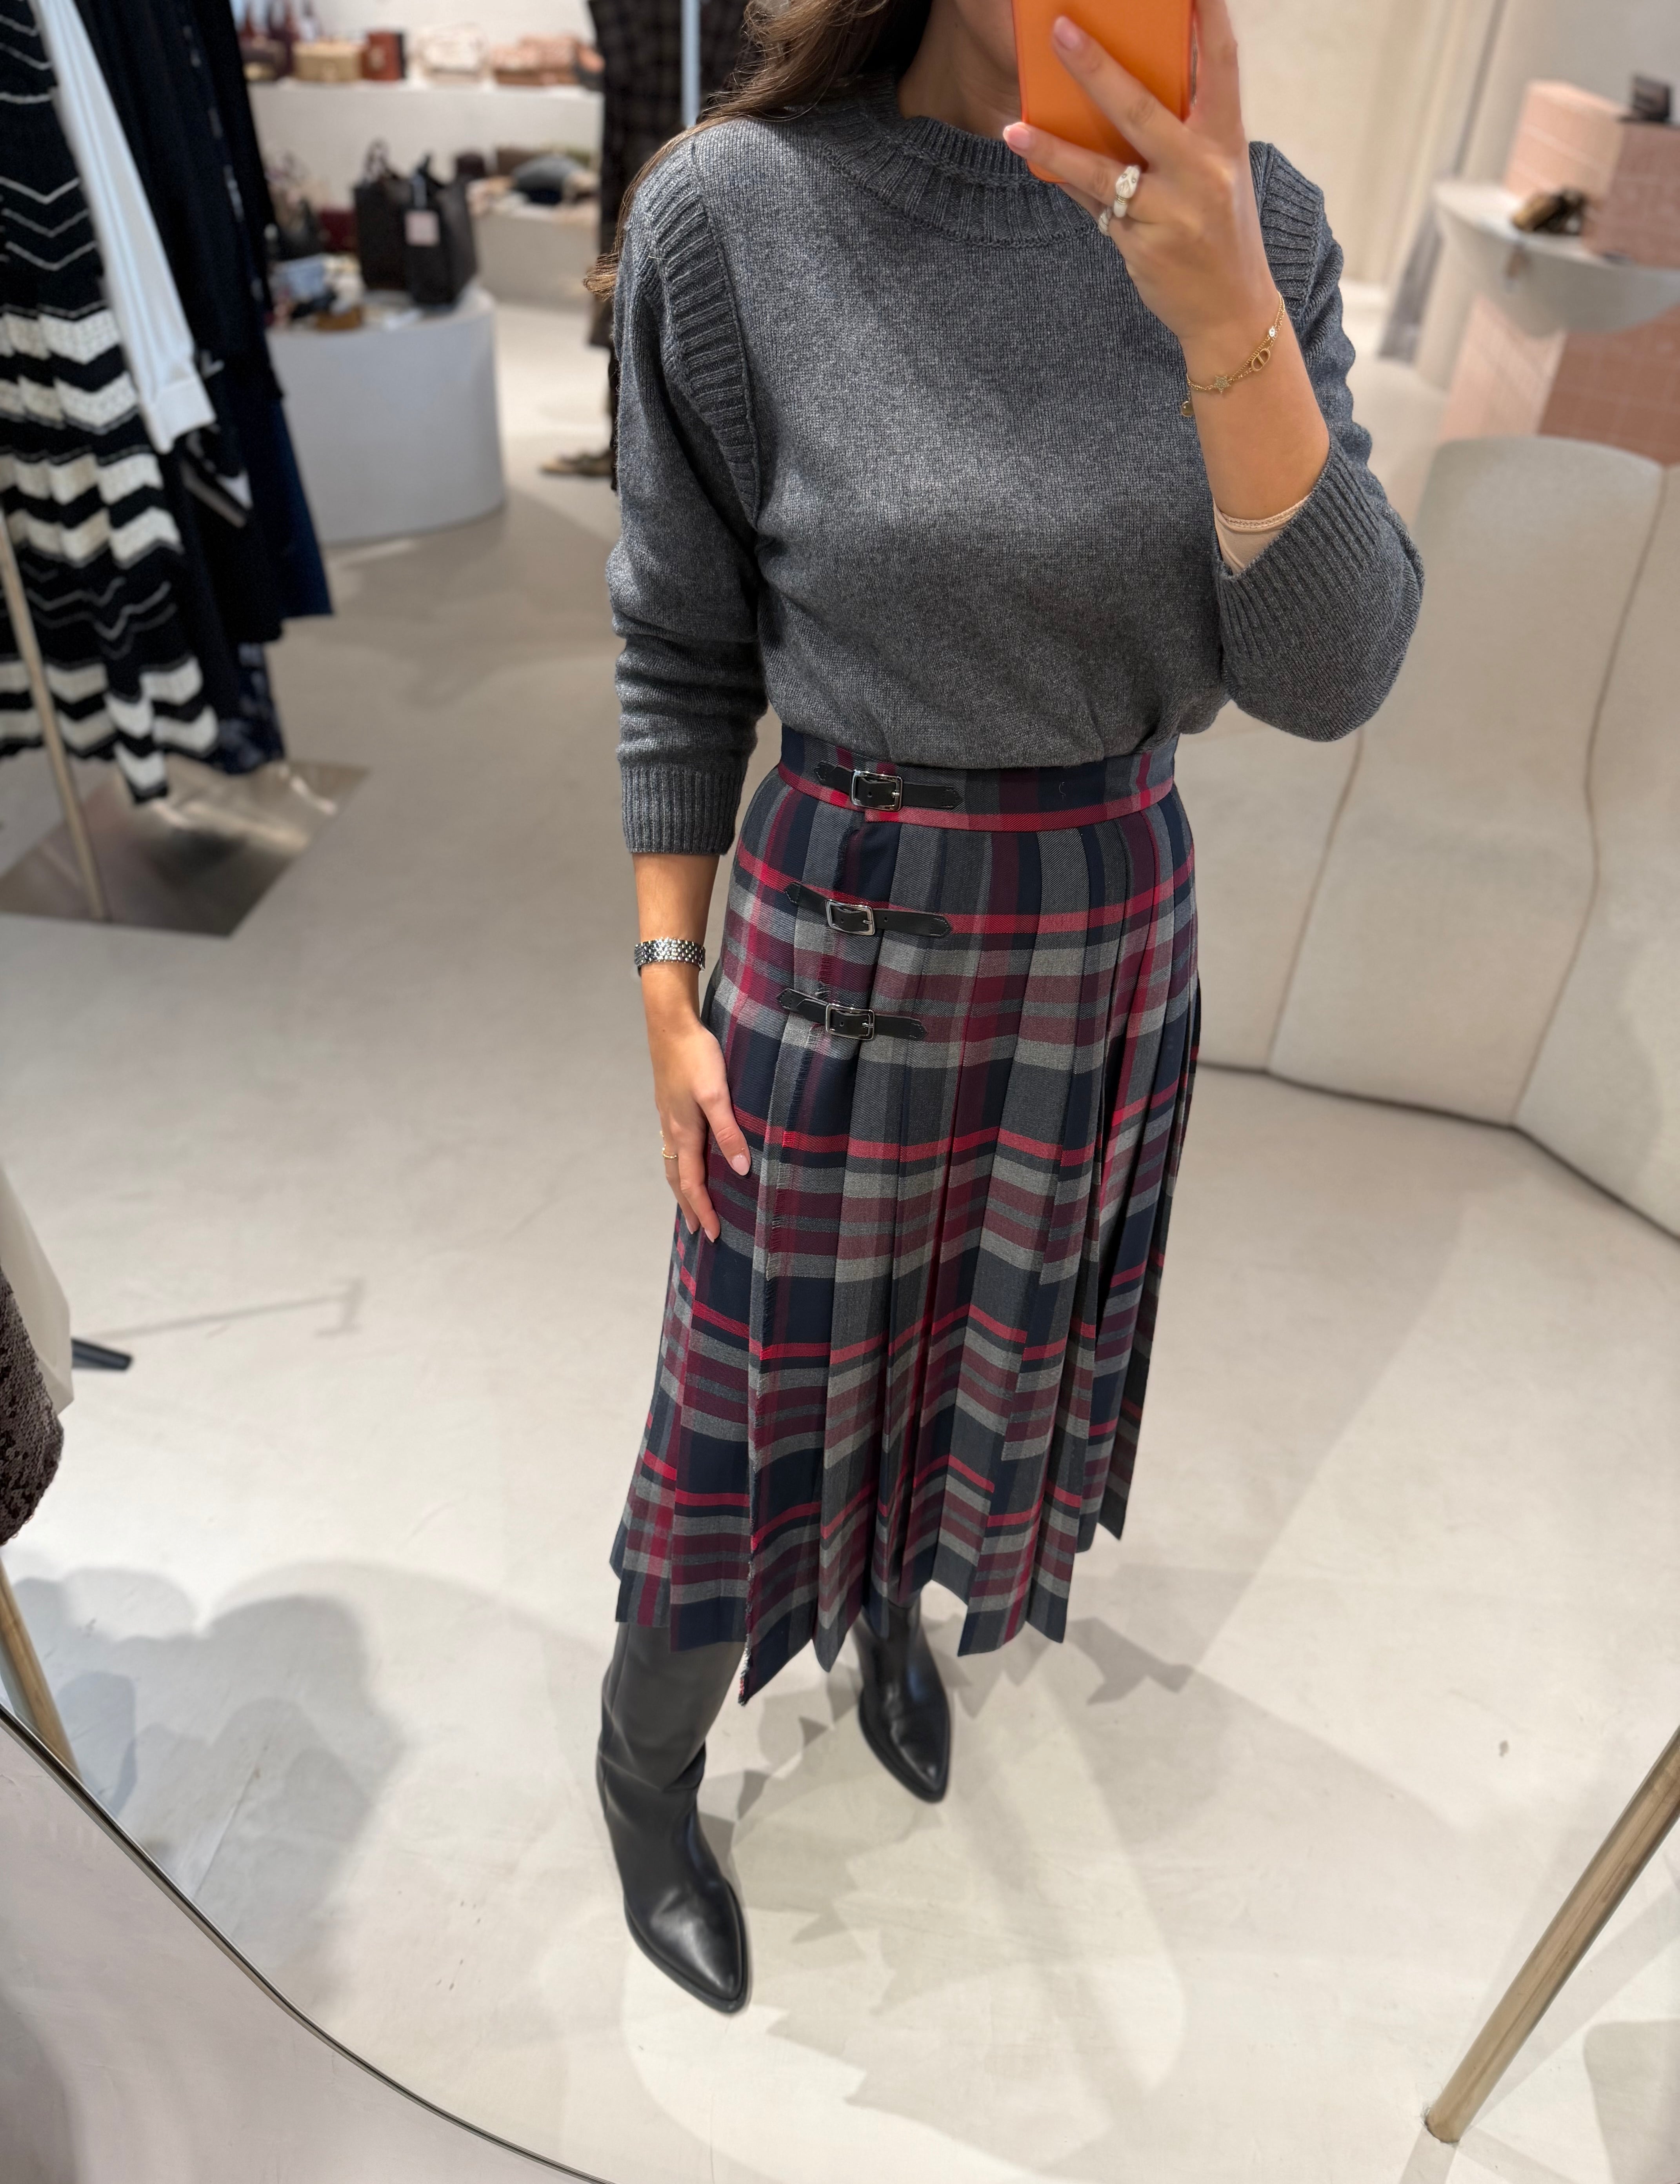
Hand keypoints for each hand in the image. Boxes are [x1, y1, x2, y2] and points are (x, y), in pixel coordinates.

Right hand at [642, 969, 749, 1242]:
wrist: (670, 1023)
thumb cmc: (695, 1055)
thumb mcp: (716, 1093)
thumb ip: (729, 1131)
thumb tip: (740, 1169)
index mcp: (684, 1132)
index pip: (692, 1183)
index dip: (702, 1210)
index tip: (711, 1235)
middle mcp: (672, 1129)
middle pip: (677, 1178)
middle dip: (688, 1206)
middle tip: (696, 1230)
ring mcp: (668, 1117)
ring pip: (673, 1162)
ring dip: (681, 1187)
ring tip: (689, 1203)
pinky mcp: (670, 1104)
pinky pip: (673, 1145)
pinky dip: (679, 1164)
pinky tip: (687, 1158)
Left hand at [1003, 0, 1276, 378]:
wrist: (1232, 311)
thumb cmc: (1217, 229)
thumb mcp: (1213, 171)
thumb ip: (1178, 130)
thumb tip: (1115, 85)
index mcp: (1227, 138)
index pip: (1221, 61)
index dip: (1208, 15)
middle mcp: (1204, 169)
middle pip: (1143, 108)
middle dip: (1098, 68)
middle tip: (1061, 30)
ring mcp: (1173, 210)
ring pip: (1104, 169)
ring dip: (1056, 145)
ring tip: (1017, 126)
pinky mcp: (1145, 245)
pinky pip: (1093, 205)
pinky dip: (1063, 180)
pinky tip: (1031, 156)